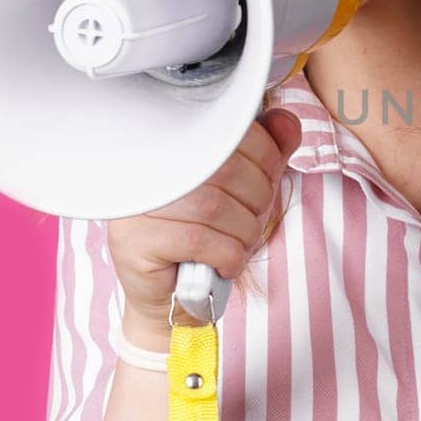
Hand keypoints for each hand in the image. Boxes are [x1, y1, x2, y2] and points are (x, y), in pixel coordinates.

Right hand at [106, 108, 303, 336]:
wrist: (174, 297)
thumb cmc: (208, 237)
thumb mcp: (246, 190)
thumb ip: (268, 154)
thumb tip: (288, 123)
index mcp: (172, 143)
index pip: (228, 131)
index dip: (265, 157)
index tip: (267, 180)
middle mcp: (144, 167)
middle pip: (224, 169)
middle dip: (257, 199)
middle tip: (251, 220)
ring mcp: (134, 204)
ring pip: (213, 207)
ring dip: (244, 232)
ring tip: (238, 244)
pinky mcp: (132, 241)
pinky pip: (197, 240)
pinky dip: (226, 255)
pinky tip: (223, 262)